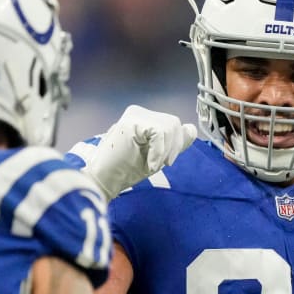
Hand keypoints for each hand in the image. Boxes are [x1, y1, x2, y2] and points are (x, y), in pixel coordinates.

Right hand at [81, 105, 195, 200]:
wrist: (102, 181)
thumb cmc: (124, 171)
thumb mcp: (156, 156)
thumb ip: (173, 143)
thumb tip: (191, 129)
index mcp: (142, 119)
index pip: (172, 124)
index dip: (175, 144)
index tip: (166, 162)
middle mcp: (138, 113)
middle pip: (173, 123)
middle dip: (173, 147)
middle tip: (159, 165)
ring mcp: (134, 115)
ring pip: (169, 126)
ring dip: (165, 151)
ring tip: (151, 164)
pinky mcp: (131, 122)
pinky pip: (159, 132)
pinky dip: (158, 152)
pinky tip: (149, 164)